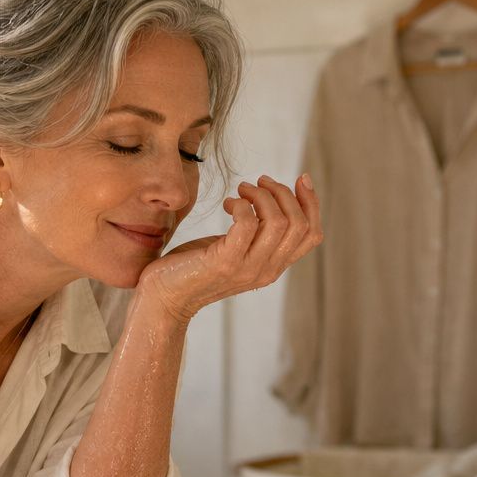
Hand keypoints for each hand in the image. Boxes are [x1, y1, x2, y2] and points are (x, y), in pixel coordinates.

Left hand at [138, 173, 322, 322]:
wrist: (164, 298)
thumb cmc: (195, 267)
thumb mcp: (235, 249)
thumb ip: (255, 233)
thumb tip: (269, 198)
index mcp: (274, 267)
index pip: (312, 235)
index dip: (312, 203)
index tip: (300, 179)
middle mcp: (266, 271)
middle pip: (298, 224)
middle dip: (283, 193)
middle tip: (259, 182)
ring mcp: (247, 269)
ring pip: (278, 222)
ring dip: (261, 195)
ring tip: (242, 190)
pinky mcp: (224, 263)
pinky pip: (247, 224)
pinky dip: (241, 206)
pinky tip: (228, 205)